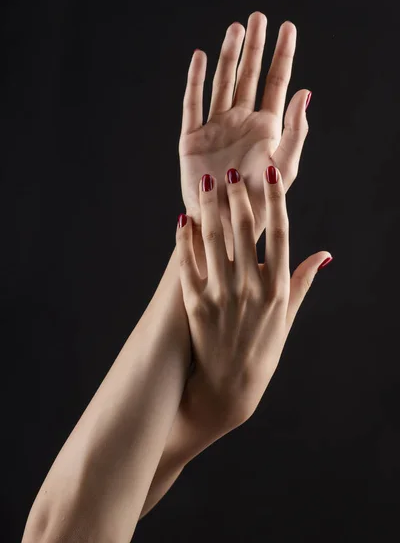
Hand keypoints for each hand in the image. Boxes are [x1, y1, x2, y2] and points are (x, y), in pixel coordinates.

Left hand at [176, 166, 331, 435]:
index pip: (280, 233)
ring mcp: (222, 295)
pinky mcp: (195, 304)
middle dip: (237, 196)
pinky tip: (182, 220)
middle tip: (230, 172)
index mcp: (277, 288)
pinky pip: (188, 263)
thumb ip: (302, 282)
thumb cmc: (262, 351)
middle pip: (245, 230)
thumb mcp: (287, 317)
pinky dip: (184, 240)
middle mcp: (251, 288)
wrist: (227, 388)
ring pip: (214, 240)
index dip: (275, 200)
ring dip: (209, 208)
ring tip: (205, 185)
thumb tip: (324, 254)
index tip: (270, 174)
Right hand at [179, 11, 309, 260]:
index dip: (283, 55)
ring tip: (235, 29)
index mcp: (266, 127)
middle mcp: (241, 122)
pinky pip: (192, 103)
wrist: (227, 224)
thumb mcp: (286, 167)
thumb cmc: (261, 201)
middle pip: (248, 76)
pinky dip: (195, 81)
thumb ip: (296, 131)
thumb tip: (306, 92)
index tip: (288, 27)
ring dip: (228, 56)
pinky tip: (199, 57)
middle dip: (254, 47)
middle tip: (257, 18)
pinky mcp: (192, 138)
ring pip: (222, 83)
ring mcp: (216, 128)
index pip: (277, 82)